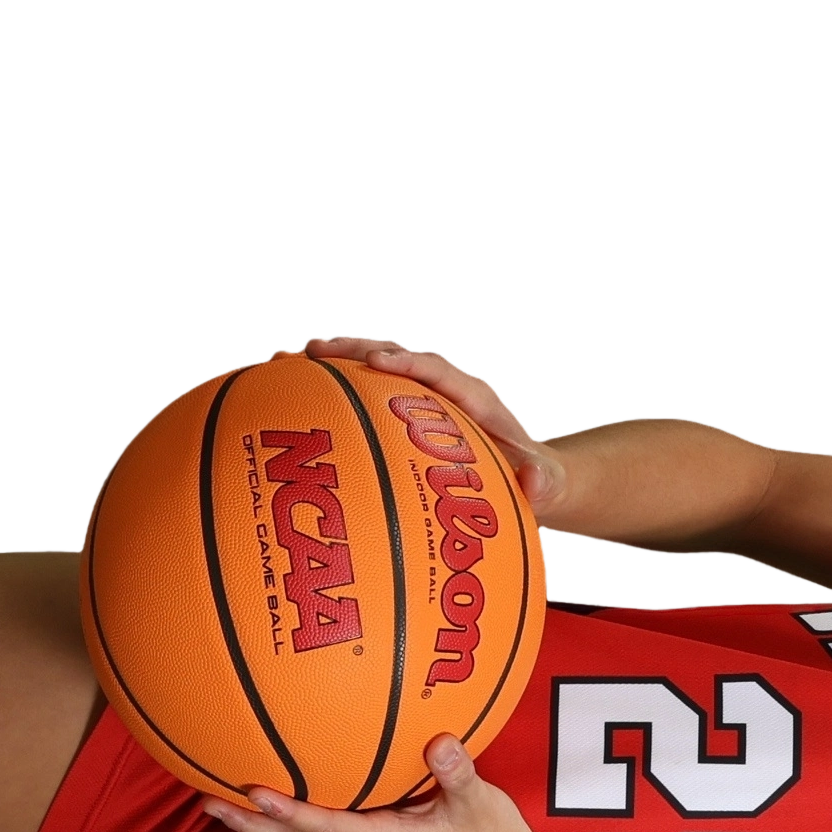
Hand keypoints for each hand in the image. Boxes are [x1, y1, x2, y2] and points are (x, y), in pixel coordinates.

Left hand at [206, 736, 550, 831]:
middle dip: (251, 824)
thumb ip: (459, 773)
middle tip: (207, 801)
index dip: (289, 812)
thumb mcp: (483, 801)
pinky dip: (285, 817)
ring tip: (219, 801)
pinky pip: (316, 829)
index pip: (326, 827)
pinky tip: (270, 796)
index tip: (255, 792)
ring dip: (258, 824)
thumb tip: (439, 743)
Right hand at [297, 332, 571, 517]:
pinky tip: (289, 399)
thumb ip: (542, 482)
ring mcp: (417, 402)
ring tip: (286, 359)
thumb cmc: (535, 481)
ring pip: (371, 374)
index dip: (408, 362)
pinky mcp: (401, 417)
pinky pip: (364, 401)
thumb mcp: (545, 485)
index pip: (438, 370)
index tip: (377, 358)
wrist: (528, 477)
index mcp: (474, 398)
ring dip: (333, 365)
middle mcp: (441, 392)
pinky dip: (330, 395)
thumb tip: (537, 483)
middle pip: (395, 359)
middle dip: (355, 348)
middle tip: (313, 345)